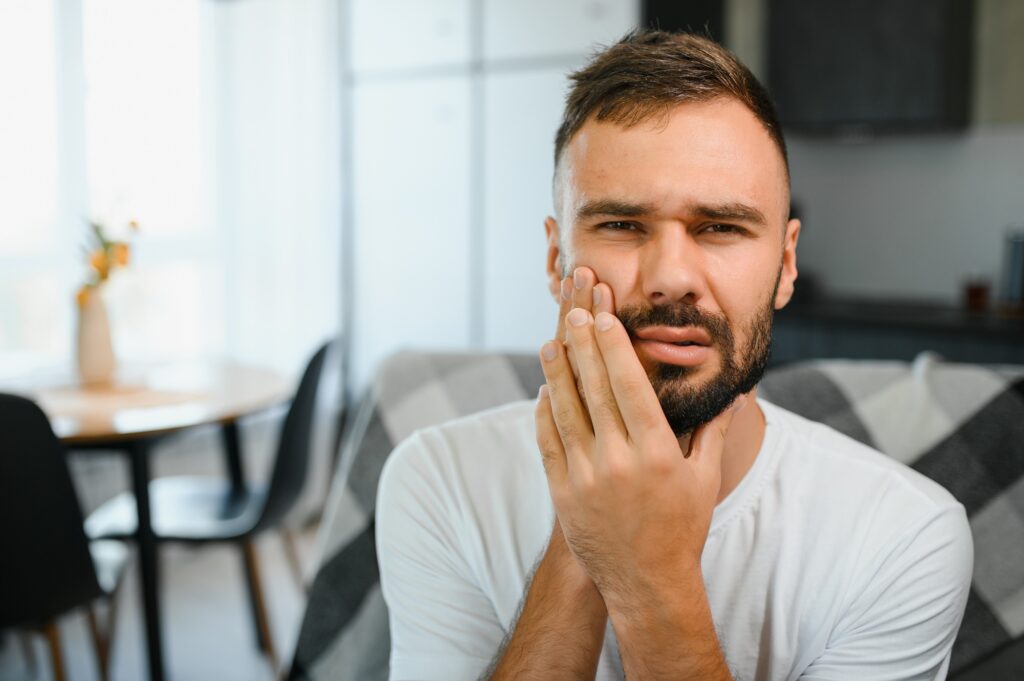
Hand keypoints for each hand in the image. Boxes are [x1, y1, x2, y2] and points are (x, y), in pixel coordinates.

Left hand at [535, 267, 743, 607]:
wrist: (645, 582)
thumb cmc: (681, 528)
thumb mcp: (704, 480)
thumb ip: (714, 432)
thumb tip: (734, 394)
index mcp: (658, 452)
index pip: (631, 386)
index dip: (615, 347)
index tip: (605, 317)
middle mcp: (620, 461)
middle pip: (596, 389)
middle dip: (583, 344)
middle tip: (573, 309)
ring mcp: (586, 477)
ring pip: (566, 410)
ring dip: (557, 371)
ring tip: (552, 339)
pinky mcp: (562, 492)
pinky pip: (548, 442)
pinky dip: (545, 412)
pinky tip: (545, 389)